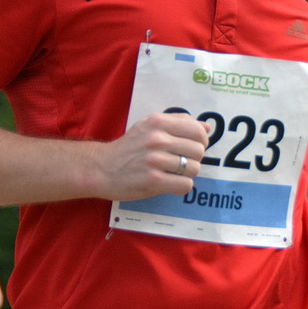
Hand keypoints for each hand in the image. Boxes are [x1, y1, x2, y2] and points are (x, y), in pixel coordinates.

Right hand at [92, 112, 210, 201]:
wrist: (101, 168)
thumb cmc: (129, 148)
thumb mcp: (149, 126)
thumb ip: (178, 122)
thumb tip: (206, 127)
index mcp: (157, 122)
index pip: (197, 131)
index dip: (201, 141)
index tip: (193, 147)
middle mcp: (157, 139)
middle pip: (199, 151)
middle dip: (194, 159)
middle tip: (181, 162)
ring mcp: (155, 160)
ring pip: (194, 169)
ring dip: (187, 174)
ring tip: (173, 173)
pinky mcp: (153, 180)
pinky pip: (185, 185)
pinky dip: (180, 186)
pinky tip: (169, 183)